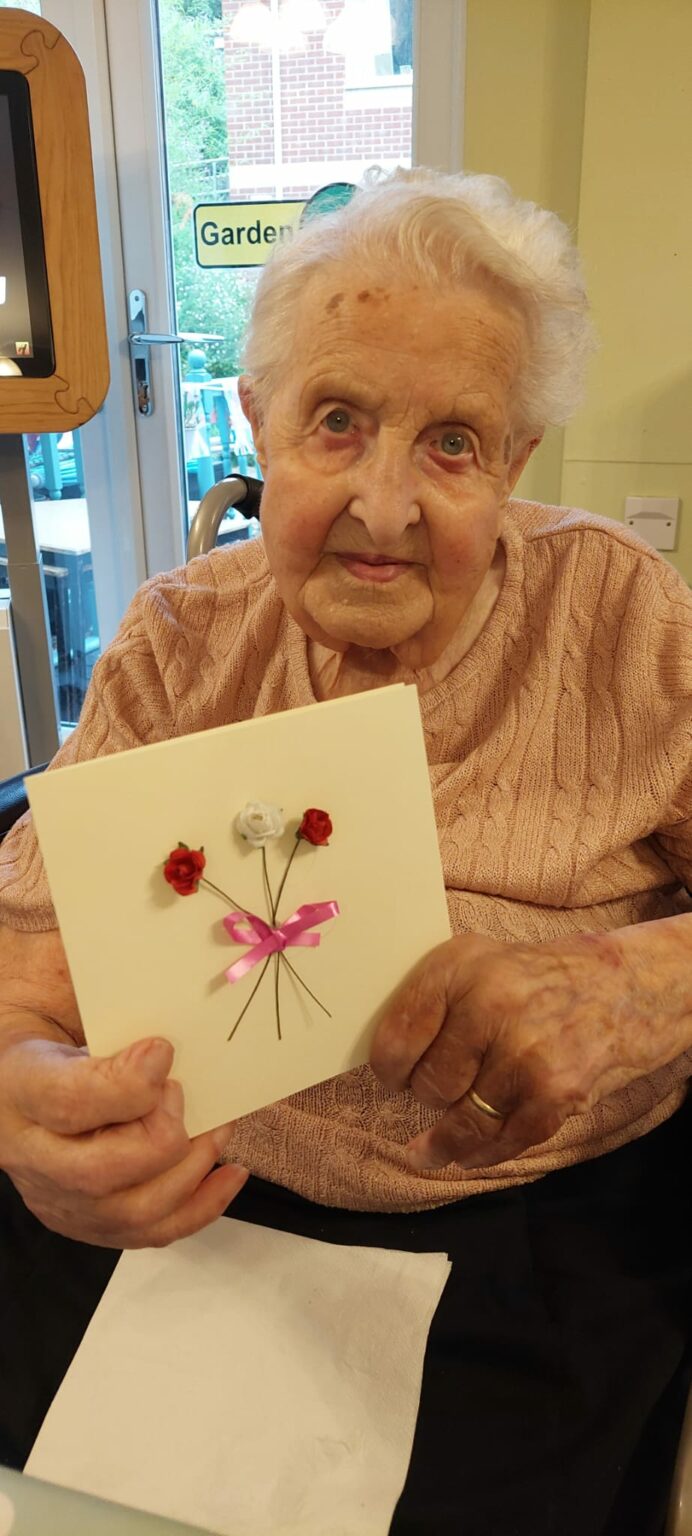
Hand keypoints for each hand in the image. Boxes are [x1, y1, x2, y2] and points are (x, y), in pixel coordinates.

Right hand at [0, 1033, 246, 1246]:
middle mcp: (31, 1157)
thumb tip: (162, 1053)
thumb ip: (109, 1027)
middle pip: (100, 1173)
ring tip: (217, 1129)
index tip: (163, 1052)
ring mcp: (58, 1200)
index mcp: (19, 1091)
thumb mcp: (62, 1017)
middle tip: (182, 1093)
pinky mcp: (87, 1223)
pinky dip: (201, 1206)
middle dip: (163, 1136)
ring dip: (190, 1170)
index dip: (126, 1084)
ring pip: (132, 1213)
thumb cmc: (53, 1050)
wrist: (20, 1089)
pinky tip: (228, 1174)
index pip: (67, 1102)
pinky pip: (151, 1233)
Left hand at [370, 928, 687, 1170]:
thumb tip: (379, 1063)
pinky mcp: (554, 1092)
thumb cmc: (526, 980)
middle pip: (428, 1087)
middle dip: (427, 1096)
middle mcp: (492, 1005)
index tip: (392, 1078)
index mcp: (459, 967)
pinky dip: (482, 1154)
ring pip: (462, 1121)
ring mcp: (525, 1052)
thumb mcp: (472, 961)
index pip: (396, 1039)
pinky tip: (470, 1154)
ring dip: (446, 1138)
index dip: (388, 1069)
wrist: (614, 987)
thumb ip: (428, 999)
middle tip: (436, 1091)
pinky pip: (503, 1141)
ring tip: (430, 1149)